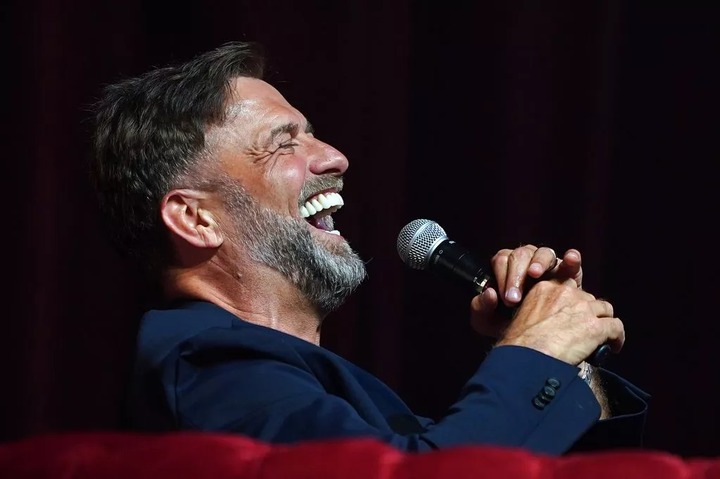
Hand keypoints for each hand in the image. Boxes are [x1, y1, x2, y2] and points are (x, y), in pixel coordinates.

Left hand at [470, 245, 582, 336]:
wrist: (534, 340)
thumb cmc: (509, 325)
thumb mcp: (487, 321)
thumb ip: (480, 307)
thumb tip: (489, 294)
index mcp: (506, 267)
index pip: (502, 260)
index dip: (502, 276)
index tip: (505, 299)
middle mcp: (527, 261)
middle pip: (521, 255)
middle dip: (516, 275)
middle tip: (514, 298)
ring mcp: (549, 265)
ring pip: (544, 253)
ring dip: (539, 262)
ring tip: (535, 274)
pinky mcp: (569, 274)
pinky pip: (572, 263)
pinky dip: (572, 259)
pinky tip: (571, 259)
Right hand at [495, 278, 624, 365]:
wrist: (526, 357)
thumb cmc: (519, 344)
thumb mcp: (520, 316)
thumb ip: (537, 311)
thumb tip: (548, 323)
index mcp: (545, 288)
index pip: (568, 285)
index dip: (573, 300)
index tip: (573, 312)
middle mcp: (565, 293)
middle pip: (588, 297)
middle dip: (588, 312)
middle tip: (585, 328)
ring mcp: (583, 309)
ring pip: (605, 309)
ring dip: (603, 322)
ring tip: (603, 337)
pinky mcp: (596, 327)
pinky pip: (616, 327)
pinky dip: (617, 337)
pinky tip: (614, 346)